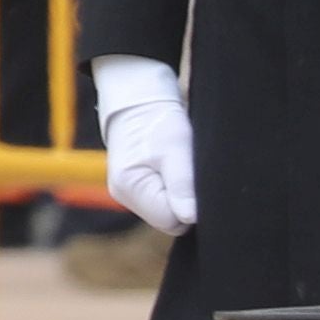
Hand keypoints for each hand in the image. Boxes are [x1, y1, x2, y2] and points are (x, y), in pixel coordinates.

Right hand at [100, 56, 197, 234]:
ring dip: (180, 194)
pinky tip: (174, 170)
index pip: (173, 220)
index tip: (195, 179)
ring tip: (180, 165)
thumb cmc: (157, 119)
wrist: (138, 98)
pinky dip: (173, 189)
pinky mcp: (135, 187)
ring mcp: (128, 193)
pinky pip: (162, 201)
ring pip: (167, 211)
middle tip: (189, 170)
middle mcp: (124, 196)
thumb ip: (182, 185)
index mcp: (130, 188)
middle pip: (169, 219)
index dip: (191, 205)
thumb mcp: (175, 148)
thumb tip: (190, 218)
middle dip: (186, 201)